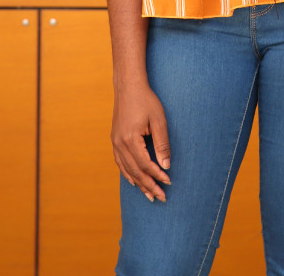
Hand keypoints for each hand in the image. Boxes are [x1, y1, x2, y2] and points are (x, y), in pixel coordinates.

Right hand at [111, 77, 171, 201]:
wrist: (128, 86)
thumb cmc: (146, 100)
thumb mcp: (158, 120)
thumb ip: (162, 143)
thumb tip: (166, 165)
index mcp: (130, 139)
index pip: (145, 165)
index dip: (157, 175)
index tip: (169, 182)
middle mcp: (120, 144)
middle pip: (135, 171)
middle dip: (149, 186)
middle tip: (161, 198)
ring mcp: (115, 142)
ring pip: (127, 170)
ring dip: (139, 184)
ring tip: (149, 196)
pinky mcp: (115, 139)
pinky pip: (120, 163)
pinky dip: (128, 174)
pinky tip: (134, 181)